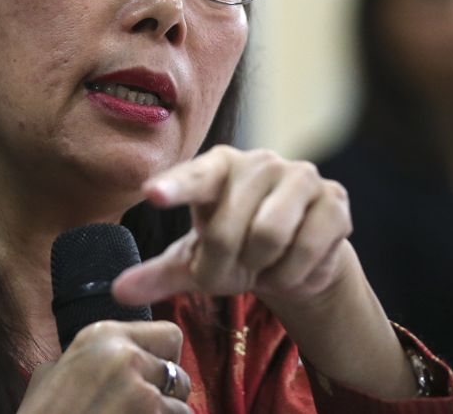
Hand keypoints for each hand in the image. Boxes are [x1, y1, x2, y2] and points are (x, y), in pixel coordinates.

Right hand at [17, 321, 191, 413]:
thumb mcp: (53, 372)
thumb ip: (90, 358)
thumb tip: (110, 359)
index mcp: (103, 335)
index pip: (169, 335)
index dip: (165, 358)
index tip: (151, 376)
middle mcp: (126, 356)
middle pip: (179, 374)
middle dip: (167, 396)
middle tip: (140, 408)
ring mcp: (142, 393)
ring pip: (183, 408)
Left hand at [112, 145, 353, 307]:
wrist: (296, 260)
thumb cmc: (234, 251)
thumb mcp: (193, 263)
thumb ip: (158, 274)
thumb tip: (118, 290)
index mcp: (217, 167)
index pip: (193, 177)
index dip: (174, 187)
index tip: (152, 194)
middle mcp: (258, 162)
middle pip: (228, 229)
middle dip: (222, 268)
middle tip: (228, 275)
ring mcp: (300, 176)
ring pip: (269, 237)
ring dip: (259, 270)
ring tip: (260, 266)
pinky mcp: (334, 200)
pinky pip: (306, 249)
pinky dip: (291, 273)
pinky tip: (291, 266)